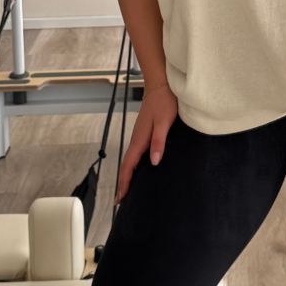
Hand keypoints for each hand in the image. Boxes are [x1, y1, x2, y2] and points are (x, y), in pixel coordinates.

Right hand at [114, 81, 177, 204]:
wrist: (161, 85)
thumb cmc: (164, 102)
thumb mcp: (164, 122)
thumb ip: (159, 141)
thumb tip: (153, 162)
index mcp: (140, 139)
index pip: (129, 165)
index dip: (124, 182)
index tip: (120, 198)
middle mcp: (137, 139)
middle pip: (128, 165)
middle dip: (124, 182)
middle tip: (122, 200)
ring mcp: (140, 136)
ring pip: (132, 159)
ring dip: (129, 174)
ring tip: (130, 189)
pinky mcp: (145, 132)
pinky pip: (137, 153)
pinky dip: (135, 164)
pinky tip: (142, 168)